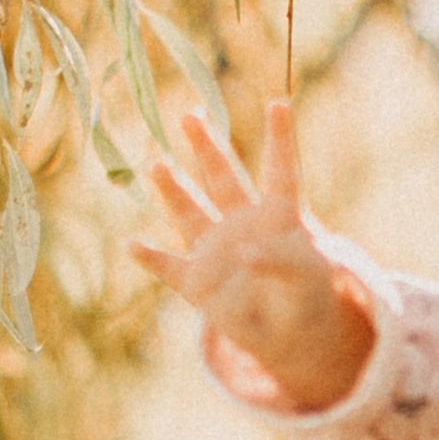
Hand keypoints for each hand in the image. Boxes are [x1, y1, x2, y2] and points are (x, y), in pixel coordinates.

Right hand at [130, 101, 376, 412]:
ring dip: (174, 190)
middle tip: (190, 115)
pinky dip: (151, 259)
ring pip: (190, 213)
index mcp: (280, 216)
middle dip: (206, 147)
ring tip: (157, 165)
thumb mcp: (306, 278)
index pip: (280, 171)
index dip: (281, 139)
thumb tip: (247, 255)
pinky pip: (168, 267)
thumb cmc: (305, 296)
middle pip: (223, 178)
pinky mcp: (198, 282)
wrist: (288, 335)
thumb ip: (281, 263)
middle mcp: (243, 223)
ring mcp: (216, 250)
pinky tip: (133, 245)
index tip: (279, 104)